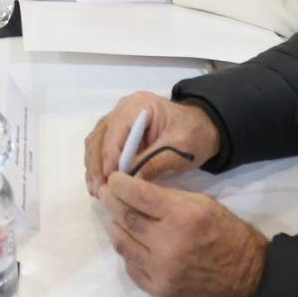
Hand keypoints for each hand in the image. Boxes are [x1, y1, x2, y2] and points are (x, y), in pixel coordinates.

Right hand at [84, 91, 221, 194]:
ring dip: (93, 167)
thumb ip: (155, 162)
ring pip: (95, 142)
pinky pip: (101, 148)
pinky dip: (98, 166)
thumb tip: (131, 181)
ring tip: (96, 191)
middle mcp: (123, 109)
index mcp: (138, 106)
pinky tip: (99, 184)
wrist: (204, 129)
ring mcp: (118, 120)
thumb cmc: (194, 135)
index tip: (111, 182)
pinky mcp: (118, 133)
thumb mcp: (180, 149)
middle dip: (97, 164)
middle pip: (100, 136)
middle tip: (99, 190)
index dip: (110, 157)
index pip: (116, 131)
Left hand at [100, 172, 266, 296]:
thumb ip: (173, 200)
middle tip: (106, 193)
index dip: (120, 184)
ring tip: (112, 217)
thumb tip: (141, 193)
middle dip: (112, 202)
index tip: (113, 177)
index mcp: (183, 217)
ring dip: (114, 227)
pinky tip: (129, 243)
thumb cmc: (235, 239)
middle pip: (126, 218)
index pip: (138, 195)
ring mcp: (161, 272)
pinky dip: (128, 253)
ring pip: (123, 245)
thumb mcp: (208, 207)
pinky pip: (132, 269)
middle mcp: (167, 244)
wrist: (255, 286)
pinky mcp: (160, 292)